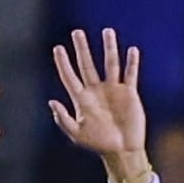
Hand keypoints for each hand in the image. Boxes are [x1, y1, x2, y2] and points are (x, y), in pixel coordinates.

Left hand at [47, 27, 153, 182]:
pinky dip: (132, 62)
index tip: (58, 48)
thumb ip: (63, 119)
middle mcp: (96, 90)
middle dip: (82, 48)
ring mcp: (113, 90)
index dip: (63, 62)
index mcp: (82, 99)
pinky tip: (131, 50)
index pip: (70, 76)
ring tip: (107, 31)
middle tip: (77, 32)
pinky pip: (130, 74)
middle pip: (87, 64)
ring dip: (108, 48)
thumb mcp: (77, 134)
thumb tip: (51, 101)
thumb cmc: (98, 144)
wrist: (122, 150)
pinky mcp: (129, 93)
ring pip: (110, 64)